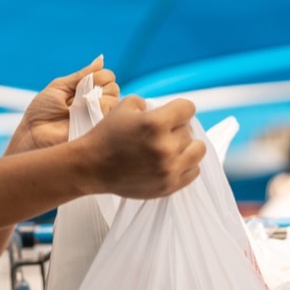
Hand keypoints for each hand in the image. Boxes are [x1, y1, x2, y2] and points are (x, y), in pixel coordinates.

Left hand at [6, 56, 120, 153]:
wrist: (32, 134)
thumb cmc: (41, 112)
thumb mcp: (60, 87)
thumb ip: (82, 75)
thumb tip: (101, 60)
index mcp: (86, 93)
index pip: (107, 78)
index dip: (100, 76)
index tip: (86, 80)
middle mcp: (95, 106)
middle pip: (114, 89)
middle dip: (101, 86)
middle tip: (83, 94)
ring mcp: (98, 120)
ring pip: (115, 102)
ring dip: (101, 98)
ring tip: (81, 104)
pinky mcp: (97, 133)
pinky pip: (109, 117)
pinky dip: (101, 109)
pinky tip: (86, 112)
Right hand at [79, 96, 205, 198]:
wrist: (91, 167)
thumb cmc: (107, 135)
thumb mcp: (125, 106)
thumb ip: (150, 104)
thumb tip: (170, 112)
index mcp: (155, 123)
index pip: (188, 108)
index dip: (179, 109)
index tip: (171, 114)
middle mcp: (165, 147)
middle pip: (191, 130)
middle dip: (178, 128)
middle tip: (163, 133)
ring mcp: (168, 169)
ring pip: (198, 151)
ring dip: (188, 146)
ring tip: (173, 146)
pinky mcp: (168, 186)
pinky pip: (194, 171)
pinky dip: (186, 164)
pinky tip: (172, 161)